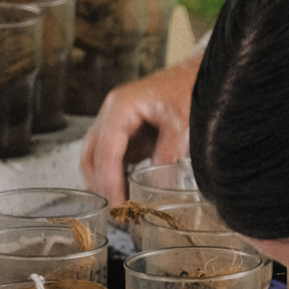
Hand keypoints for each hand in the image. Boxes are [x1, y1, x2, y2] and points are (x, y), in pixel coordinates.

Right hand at [80, 56, 199, 203]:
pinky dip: (114, 176)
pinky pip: (110, 157)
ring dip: (104, 183)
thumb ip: (167, 155)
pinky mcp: (123, 131)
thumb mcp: (182, 124)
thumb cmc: (189, 90)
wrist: (197, 74)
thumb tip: (156, 190)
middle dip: (101, 187)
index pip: (106, 152)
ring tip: (120, 208)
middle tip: (117, 214)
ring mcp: (114, 122)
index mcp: (120, 107)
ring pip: (96, 158)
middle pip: (92, 157)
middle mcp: (111, 113)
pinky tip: (126, 194)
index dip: (109, 183)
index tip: (118, 208)